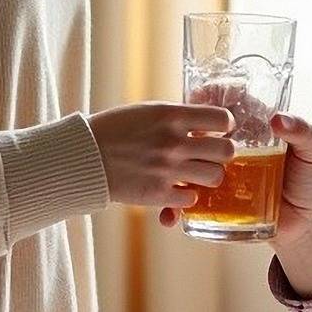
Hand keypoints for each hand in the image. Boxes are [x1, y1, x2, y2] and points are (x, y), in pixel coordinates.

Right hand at [85, 102, 234, 209]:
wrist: (85, 155)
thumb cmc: (115, 129)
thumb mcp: (149, 112)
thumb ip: (178, 118)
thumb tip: (206, 127)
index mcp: (172, 116)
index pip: (222, 119)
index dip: (226, 125)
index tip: (220, 130)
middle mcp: (173, 142)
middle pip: (227, 151)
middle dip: (222, 153)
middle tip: (211, 154)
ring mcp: (167, 169)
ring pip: (215, 177)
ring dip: (208, 176)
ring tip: (196, 173)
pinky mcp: (158, 193)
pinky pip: (192, 199)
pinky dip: (187, 196)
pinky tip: (177, 188)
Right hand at [152, 110, 311, 235]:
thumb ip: (302, 132)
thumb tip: (278, 119)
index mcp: (252, 129)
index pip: (225, 106)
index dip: (207, 98)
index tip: (196, 98)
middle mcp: (231, 149)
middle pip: (199, 135)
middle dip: (183, 136)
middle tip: (180, 142)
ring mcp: (221, 176)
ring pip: (187, 168)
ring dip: (171, 173)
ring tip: (168, 178)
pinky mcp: (217, 204)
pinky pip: (190, 204)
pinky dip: (176, 210)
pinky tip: (171, 217)